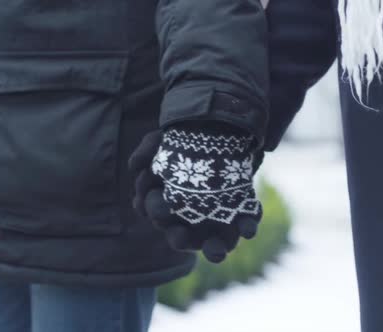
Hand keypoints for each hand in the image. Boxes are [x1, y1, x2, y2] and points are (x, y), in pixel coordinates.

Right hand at [129, 124, 263, 262]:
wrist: (225, 131)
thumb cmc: (188, 142)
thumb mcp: (163, 139)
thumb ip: (146, 151)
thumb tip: (135, 166)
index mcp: (165, 205)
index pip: (155, 213)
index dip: (155, 211)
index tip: (157, 205)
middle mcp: (190, 219)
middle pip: (180, 238)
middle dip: (179, 239)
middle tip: (180, 234)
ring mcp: (217, 220)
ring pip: (213, 244)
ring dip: (213, 249)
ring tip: (216, 250)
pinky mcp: (243, 213)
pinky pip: (246, 224)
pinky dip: (247, 226)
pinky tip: (247, 228)